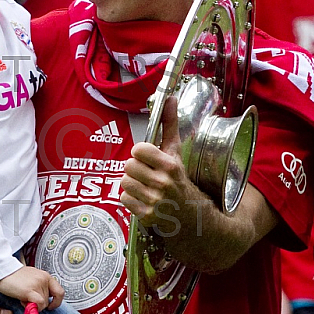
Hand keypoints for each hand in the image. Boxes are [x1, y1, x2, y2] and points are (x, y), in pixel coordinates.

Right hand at [0, 265, 63, 310]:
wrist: (1, 271)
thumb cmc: (14, 276)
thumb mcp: (31, 279)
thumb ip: (39, 287)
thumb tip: (43, 302)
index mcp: (45, 276)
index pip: (60, 292)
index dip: (56, 302)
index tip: (50, 306)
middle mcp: (44, 279)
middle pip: (48, 300)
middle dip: (38, 303)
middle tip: (27, 298)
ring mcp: (38, 284)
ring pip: (43, 304)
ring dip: (32, 305)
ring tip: (22, 297)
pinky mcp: (30, 290)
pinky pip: (39, 304)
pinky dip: (34, 308)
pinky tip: (24, 302)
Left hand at [120, 96, 191, 226]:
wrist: (189, 214)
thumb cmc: (179, 179)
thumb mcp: (175, 152)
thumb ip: (170, 125)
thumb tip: (170, 98)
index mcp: (169, 165)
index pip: (138, 149)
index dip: (140, 153)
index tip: (147, 158)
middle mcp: (163, 183)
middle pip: (128, 166)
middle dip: (135, 170)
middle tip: (146, 174)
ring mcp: (154, 200)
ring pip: (124, 182)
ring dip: (132, 184)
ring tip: (145, 187)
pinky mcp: (146, 215)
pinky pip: (124, 199)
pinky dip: (131, 199)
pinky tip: (143, 199)